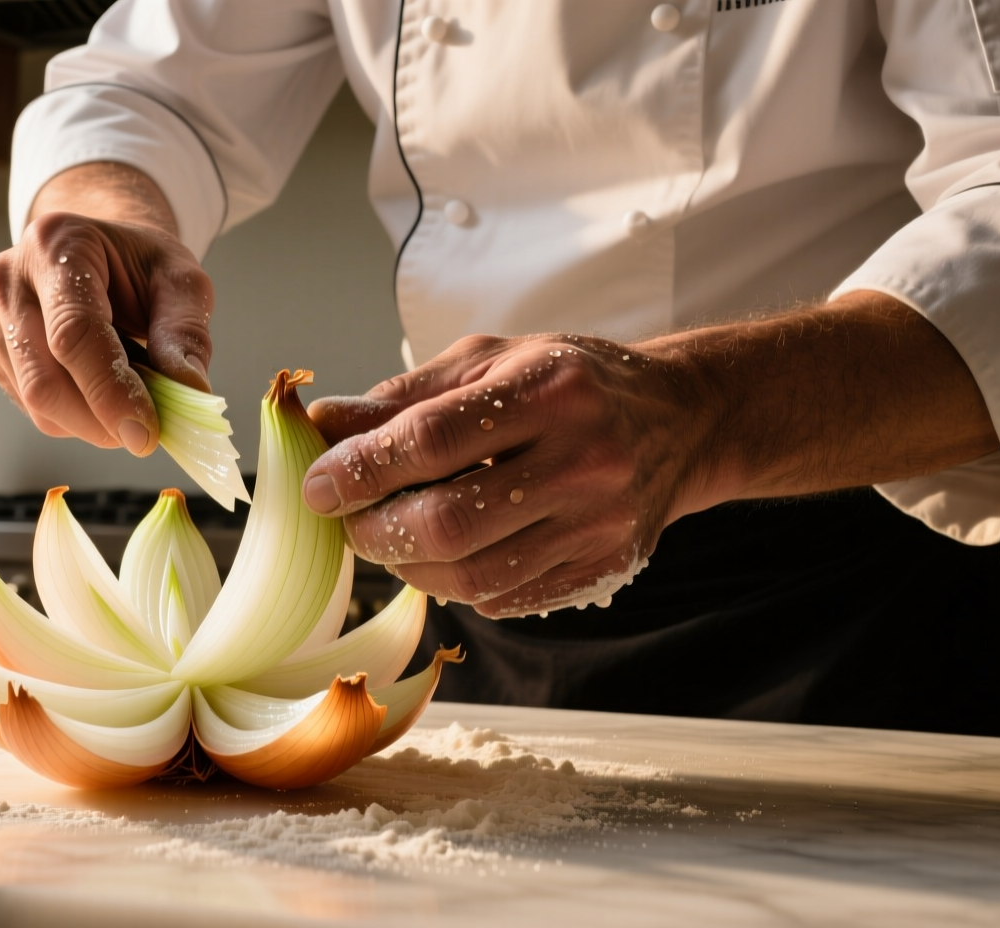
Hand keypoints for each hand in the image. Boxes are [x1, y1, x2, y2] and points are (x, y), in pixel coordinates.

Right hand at [0, 210, 213, 454]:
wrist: (102, 255)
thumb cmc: (140, 264)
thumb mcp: (180, 280)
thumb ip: (185, 331)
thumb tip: (189, 391)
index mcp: (56, 245)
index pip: (73, 332)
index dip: (109, 389)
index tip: (146, 433)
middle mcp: (9, 281)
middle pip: (44, 380)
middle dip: (101, 421)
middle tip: (150, 432)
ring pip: (38, 405)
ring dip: (94, 421)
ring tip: (130, 389)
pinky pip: (36, 410)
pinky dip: (79, 416)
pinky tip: (100, 385)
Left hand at [301, 334, 721, 617]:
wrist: (681, 420)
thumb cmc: (570, 383)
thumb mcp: (489, 363)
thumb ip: (403, 398)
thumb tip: (322, 426)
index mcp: (550, 390)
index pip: (432, 440)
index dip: (361, 469)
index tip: (318, 485)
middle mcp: (583, 459)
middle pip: (449, 522)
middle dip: (376, 530)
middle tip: (348, 520)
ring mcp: (598, 523)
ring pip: (472, 575)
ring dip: (408, 565)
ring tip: (391, 537)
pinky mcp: (604, 568)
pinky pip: (503, 598)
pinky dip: (455, 582)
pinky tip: (445, 554)